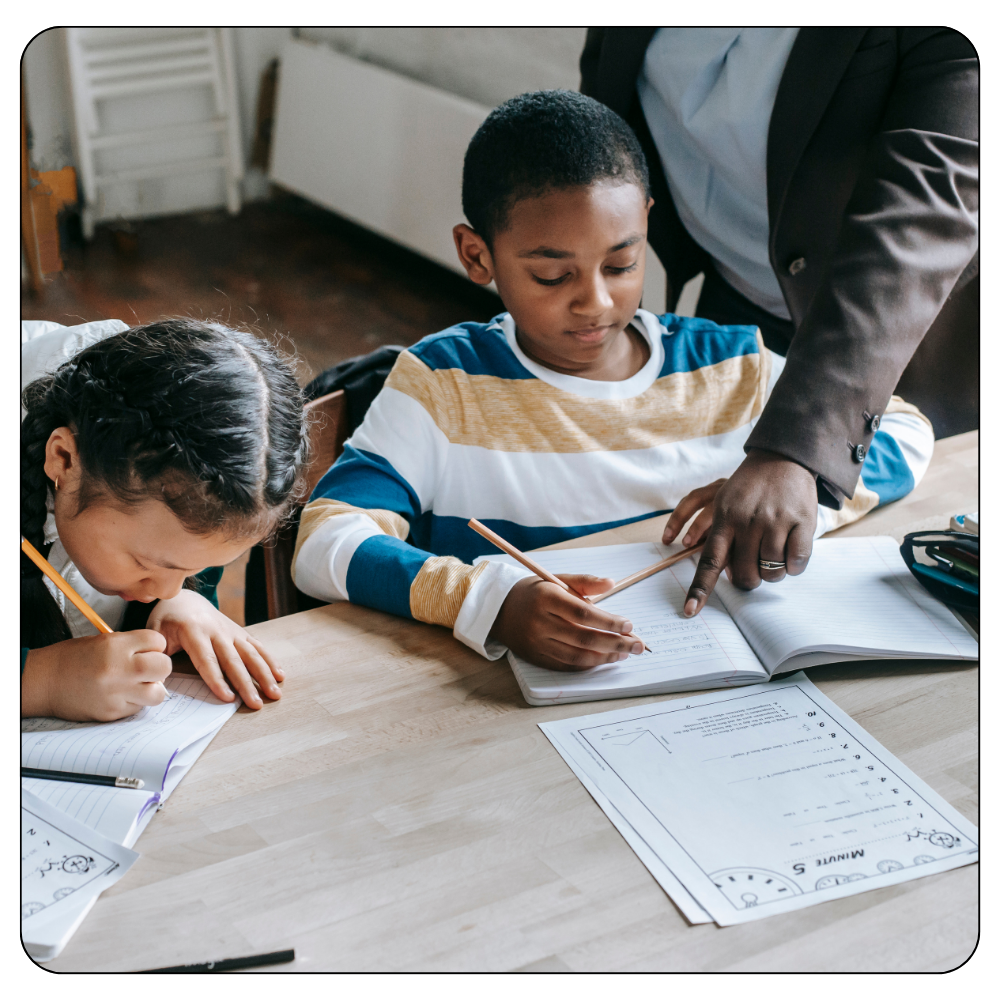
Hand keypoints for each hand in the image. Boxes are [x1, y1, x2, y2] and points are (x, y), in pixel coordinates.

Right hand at [21, 630, 170, 721]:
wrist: (46, 681)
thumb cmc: (74, 658)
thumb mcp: (104, 641)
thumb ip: (133, 646)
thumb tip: (158, 654)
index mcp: (116, 646)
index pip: (158, 641)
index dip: (155, 645)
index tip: (147, 649)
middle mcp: (119, 669)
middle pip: (164, 667)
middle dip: (160, 666)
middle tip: (148, 668)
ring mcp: (116, 694)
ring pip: (158, 693)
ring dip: (152, 688)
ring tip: (137, 684)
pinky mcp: (112, 713)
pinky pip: (138, 708)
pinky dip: (135, 702)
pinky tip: (120, 695)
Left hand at [146, 590, 283, 708]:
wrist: (184, 598)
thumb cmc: (166, 620)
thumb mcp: (154, 633)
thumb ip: (157, 656)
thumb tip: (157, 683)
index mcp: (193, 631)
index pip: (207, 660)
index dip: (218, 680)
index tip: (228, 698)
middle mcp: (217, 630)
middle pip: (234, 660)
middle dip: (247, 684)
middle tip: (258, 704)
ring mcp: (231, 630)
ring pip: (251, 654)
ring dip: (265, 674)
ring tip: (275, 693)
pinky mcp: (240, 631)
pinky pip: (257, 646)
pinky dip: (270, 660)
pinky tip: (280, 675)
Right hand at [491, 574, 643, 671]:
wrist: (498, 608)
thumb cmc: (534, 592)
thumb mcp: (557, 580)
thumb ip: (585, 582)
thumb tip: (611, 584)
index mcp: (546, 598)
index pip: (584, 614)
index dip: (609, 622)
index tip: (629, 625)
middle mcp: (540, 622)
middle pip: (584, 638)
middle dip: (616, 643)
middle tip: (638, 645)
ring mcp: (537, 643)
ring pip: (577, 656)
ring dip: (605, 657)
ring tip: (624, 653)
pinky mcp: (535, 657)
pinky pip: (566, 665)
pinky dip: (588, 664)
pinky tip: (604, 659)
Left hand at [666, 450, 816, 616]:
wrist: (782, 458)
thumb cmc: (749, 487)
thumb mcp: (723, 502)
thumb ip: (717, 535)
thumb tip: (718, 571)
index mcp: (724, 519)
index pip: (709, 561)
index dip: (700, 589)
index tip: (690, 611)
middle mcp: (748, 522)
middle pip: (744, 576)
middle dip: (748, 580)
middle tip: (753, 565)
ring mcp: (776, 522)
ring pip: (772, 573)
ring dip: (773, 572)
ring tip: (772, 552)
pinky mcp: (802, 523)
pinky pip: (796, 563)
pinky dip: (793, 565)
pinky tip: (790, 549)